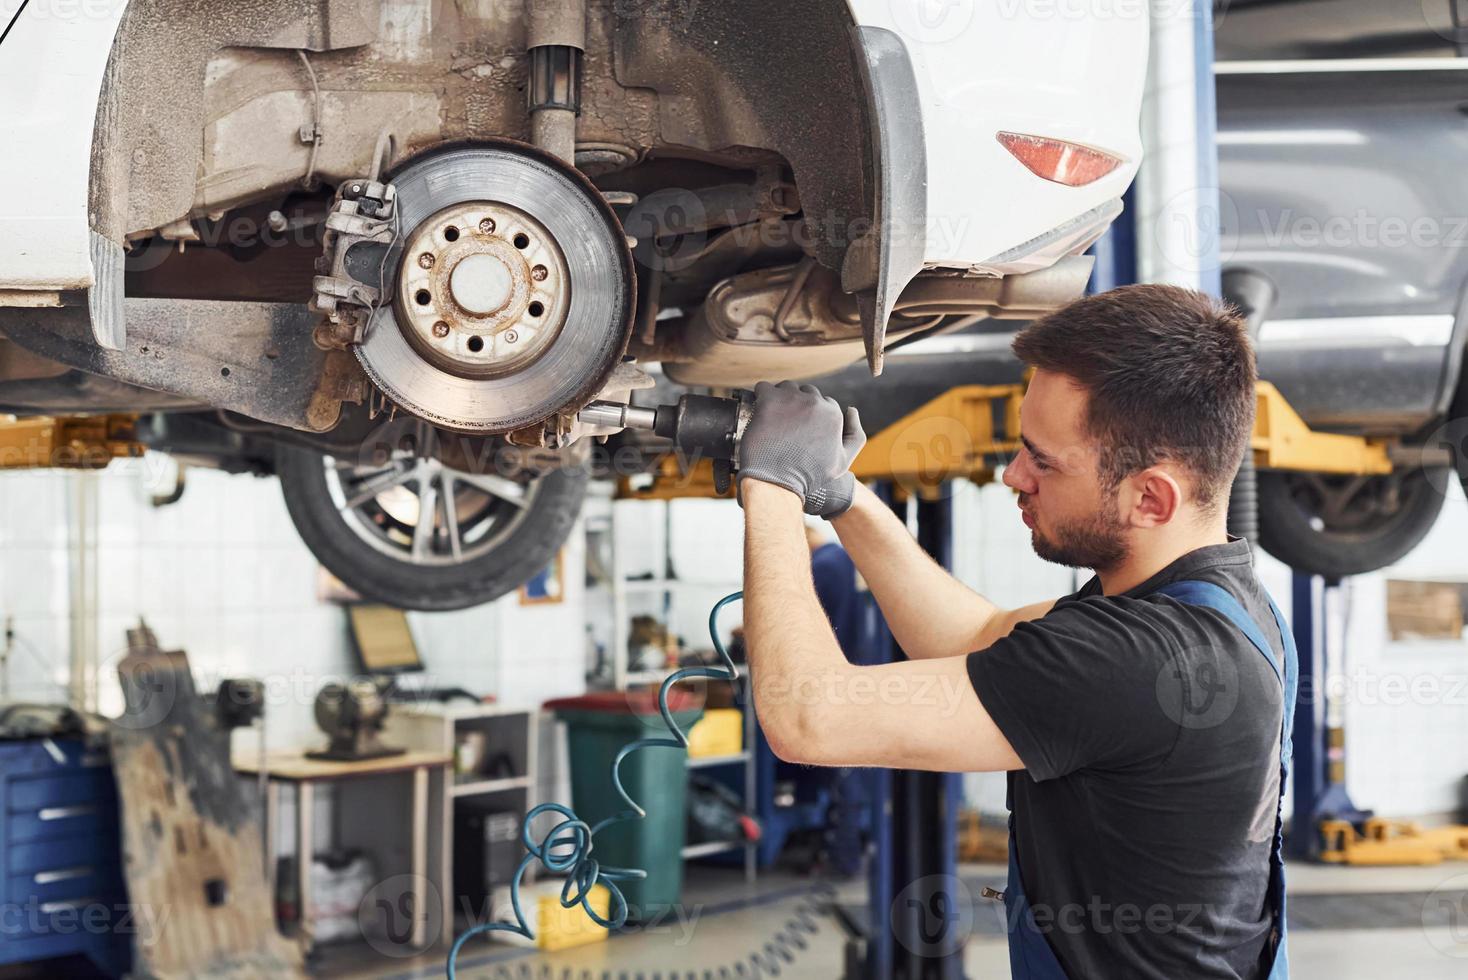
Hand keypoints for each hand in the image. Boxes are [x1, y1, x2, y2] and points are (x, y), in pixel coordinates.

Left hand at [737, 381, 865, 517]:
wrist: (777, 483)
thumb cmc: (808, 477)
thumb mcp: (843, 462)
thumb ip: (854, 436)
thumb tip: (851, 409)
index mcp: (833, 414)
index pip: (823, 403)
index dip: (810, 416)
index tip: (799, 429)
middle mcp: (815, 402)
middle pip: (805, 393)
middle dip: (796, 405)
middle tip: (784, 425)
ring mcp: (792, 399)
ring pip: (785, 388)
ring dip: (779, 399)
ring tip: (771, 420)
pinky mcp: (769, 401)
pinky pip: (763, 388)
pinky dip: (760, 397)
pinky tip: (759, 413)